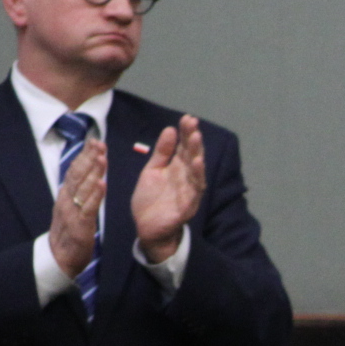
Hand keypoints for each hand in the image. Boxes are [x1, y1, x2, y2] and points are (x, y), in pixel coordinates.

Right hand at [48, 140, 105, 276]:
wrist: (59, 259)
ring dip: (93, 170)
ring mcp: (72, 212)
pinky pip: (89, 208)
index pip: (75, 170)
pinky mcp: (80, 225)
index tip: (94, 140)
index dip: (84, 155)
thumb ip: (79, 191)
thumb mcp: (72, 208)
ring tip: (102, 156)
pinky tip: (102, 183)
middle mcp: (66, 199)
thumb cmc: (69, 233)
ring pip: (83, 187)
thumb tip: (86, 174)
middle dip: (89, 157)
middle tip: (99, 141)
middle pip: (77, 174)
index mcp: (66, 194)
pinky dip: (95, 195)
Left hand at [132, 115, 206, 263]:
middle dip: (193, 139)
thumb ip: (161, 152)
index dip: (185, 132)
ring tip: (196, 137)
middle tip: (193, 122)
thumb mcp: (152, 170)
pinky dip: (197, 176)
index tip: (187, 118)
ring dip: (197, 153)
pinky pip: (195, 189)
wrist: (147, 227)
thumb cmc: (150, 199)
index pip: (183, 146)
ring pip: (196, 170)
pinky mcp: (188, 205)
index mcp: (176, 167)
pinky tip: (198, 163)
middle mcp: (185, 177)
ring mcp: (188, 191)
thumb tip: (170, 129)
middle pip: (191, 155)